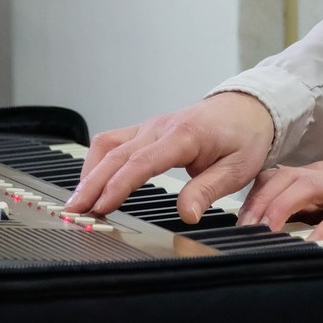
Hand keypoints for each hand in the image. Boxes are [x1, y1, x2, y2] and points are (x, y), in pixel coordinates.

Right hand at [67, 91, 273, 222]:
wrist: (247, 108)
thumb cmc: (244, 136)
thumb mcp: (238, 168)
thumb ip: (209, 190)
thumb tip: (188, 213)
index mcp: (184, 135)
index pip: (142, 161)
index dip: (119, 184)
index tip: (102, 205)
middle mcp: (160, 127)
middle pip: (116, 154)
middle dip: (92, 183)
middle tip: (75, 211)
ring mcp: (150, 126)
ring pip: (108, 145)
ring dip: (89, 172)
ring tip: (77, 201)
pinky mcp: (145, 130)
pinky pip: (113, 141)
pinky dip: (97, 161)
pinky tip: (91, 182)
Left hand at [239, 162, 322, 241]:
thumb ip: (303, 210)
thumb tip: (268, 226)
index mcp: (316, 175)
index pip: (274, 178)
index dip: (252, 198)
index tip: (237, 224)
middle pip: (285, 178)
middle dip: (260, 202)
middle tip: (243, 229)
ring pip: (308, 187)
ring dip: (283, 207)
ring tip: (267, 230)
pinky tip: (313, 242)